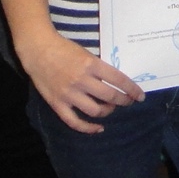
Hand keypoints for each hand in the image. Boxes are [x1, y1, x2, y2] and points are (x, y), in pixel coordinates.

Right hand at [22, 32, 143, 133]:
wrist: (38, 50)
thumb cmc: (64, 49)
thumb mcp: (86, 53)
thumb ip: (99, 68)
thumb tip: (117, 83)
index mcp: (91, 65)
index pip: (118, 80)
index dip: (132, 90)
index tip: (140, 96)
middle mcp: (81, 80)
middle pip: (110, 96)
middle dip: (123, 101)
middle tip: (127, 102)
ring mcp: (69, 94)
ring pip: (95, 111)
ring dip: (107, 112)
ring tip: (110, 108)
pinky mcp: (57, 104)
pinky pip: (74, 122)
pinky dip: (88, 128)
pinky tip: (98, 128)